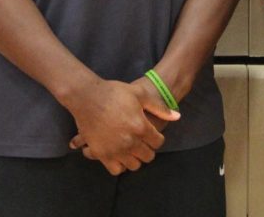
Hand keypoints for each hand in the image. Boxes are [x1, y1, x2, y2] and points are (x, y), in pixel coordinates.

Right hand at [63, 76, 179, 174]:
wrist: (86, 97)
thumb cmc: (114, 92)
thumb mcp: (140, 94)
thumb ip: (159, 107)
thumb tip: (177, 117)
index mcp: (141, 127)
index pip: (158, 143)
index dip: (157, 138)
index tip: (151, 134)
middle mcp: (130, 142)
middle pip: (148, 157)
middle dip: (148, 149)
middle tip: (142, 141)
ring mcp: (115, 150)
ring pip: (134, 165)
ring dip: (135, 158)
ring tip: (131, 148)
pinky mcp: (101, 154)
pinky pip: (116, 170)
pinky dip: (119, 164)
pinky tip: (119, 154)